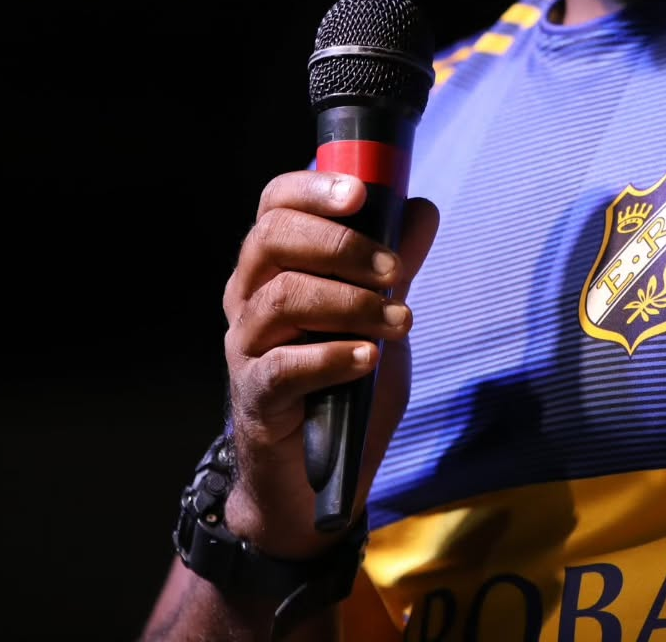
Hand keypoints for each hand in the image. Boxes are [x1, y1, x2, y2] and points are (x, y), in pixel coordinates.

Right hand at [219, 169, 439, 559]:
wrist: (318, 478)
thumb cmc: (345, 381)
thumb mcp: (378, 312)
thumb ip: (395, 263)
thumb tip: (421, 209)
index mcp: (274, 265)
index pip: (274, 204)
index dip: (312, 188)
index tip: (358, 193)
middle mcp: (248, 297)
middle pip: (272, 239)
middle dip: (341, 244)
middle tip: (393, 270)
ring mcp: (245, 348)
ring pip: (281, 297)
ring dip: (350, 302)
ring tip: (398, 320)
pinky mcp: (255, 398)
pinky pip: (282, 367)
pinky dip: (332, 356)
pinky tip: (368, 358)